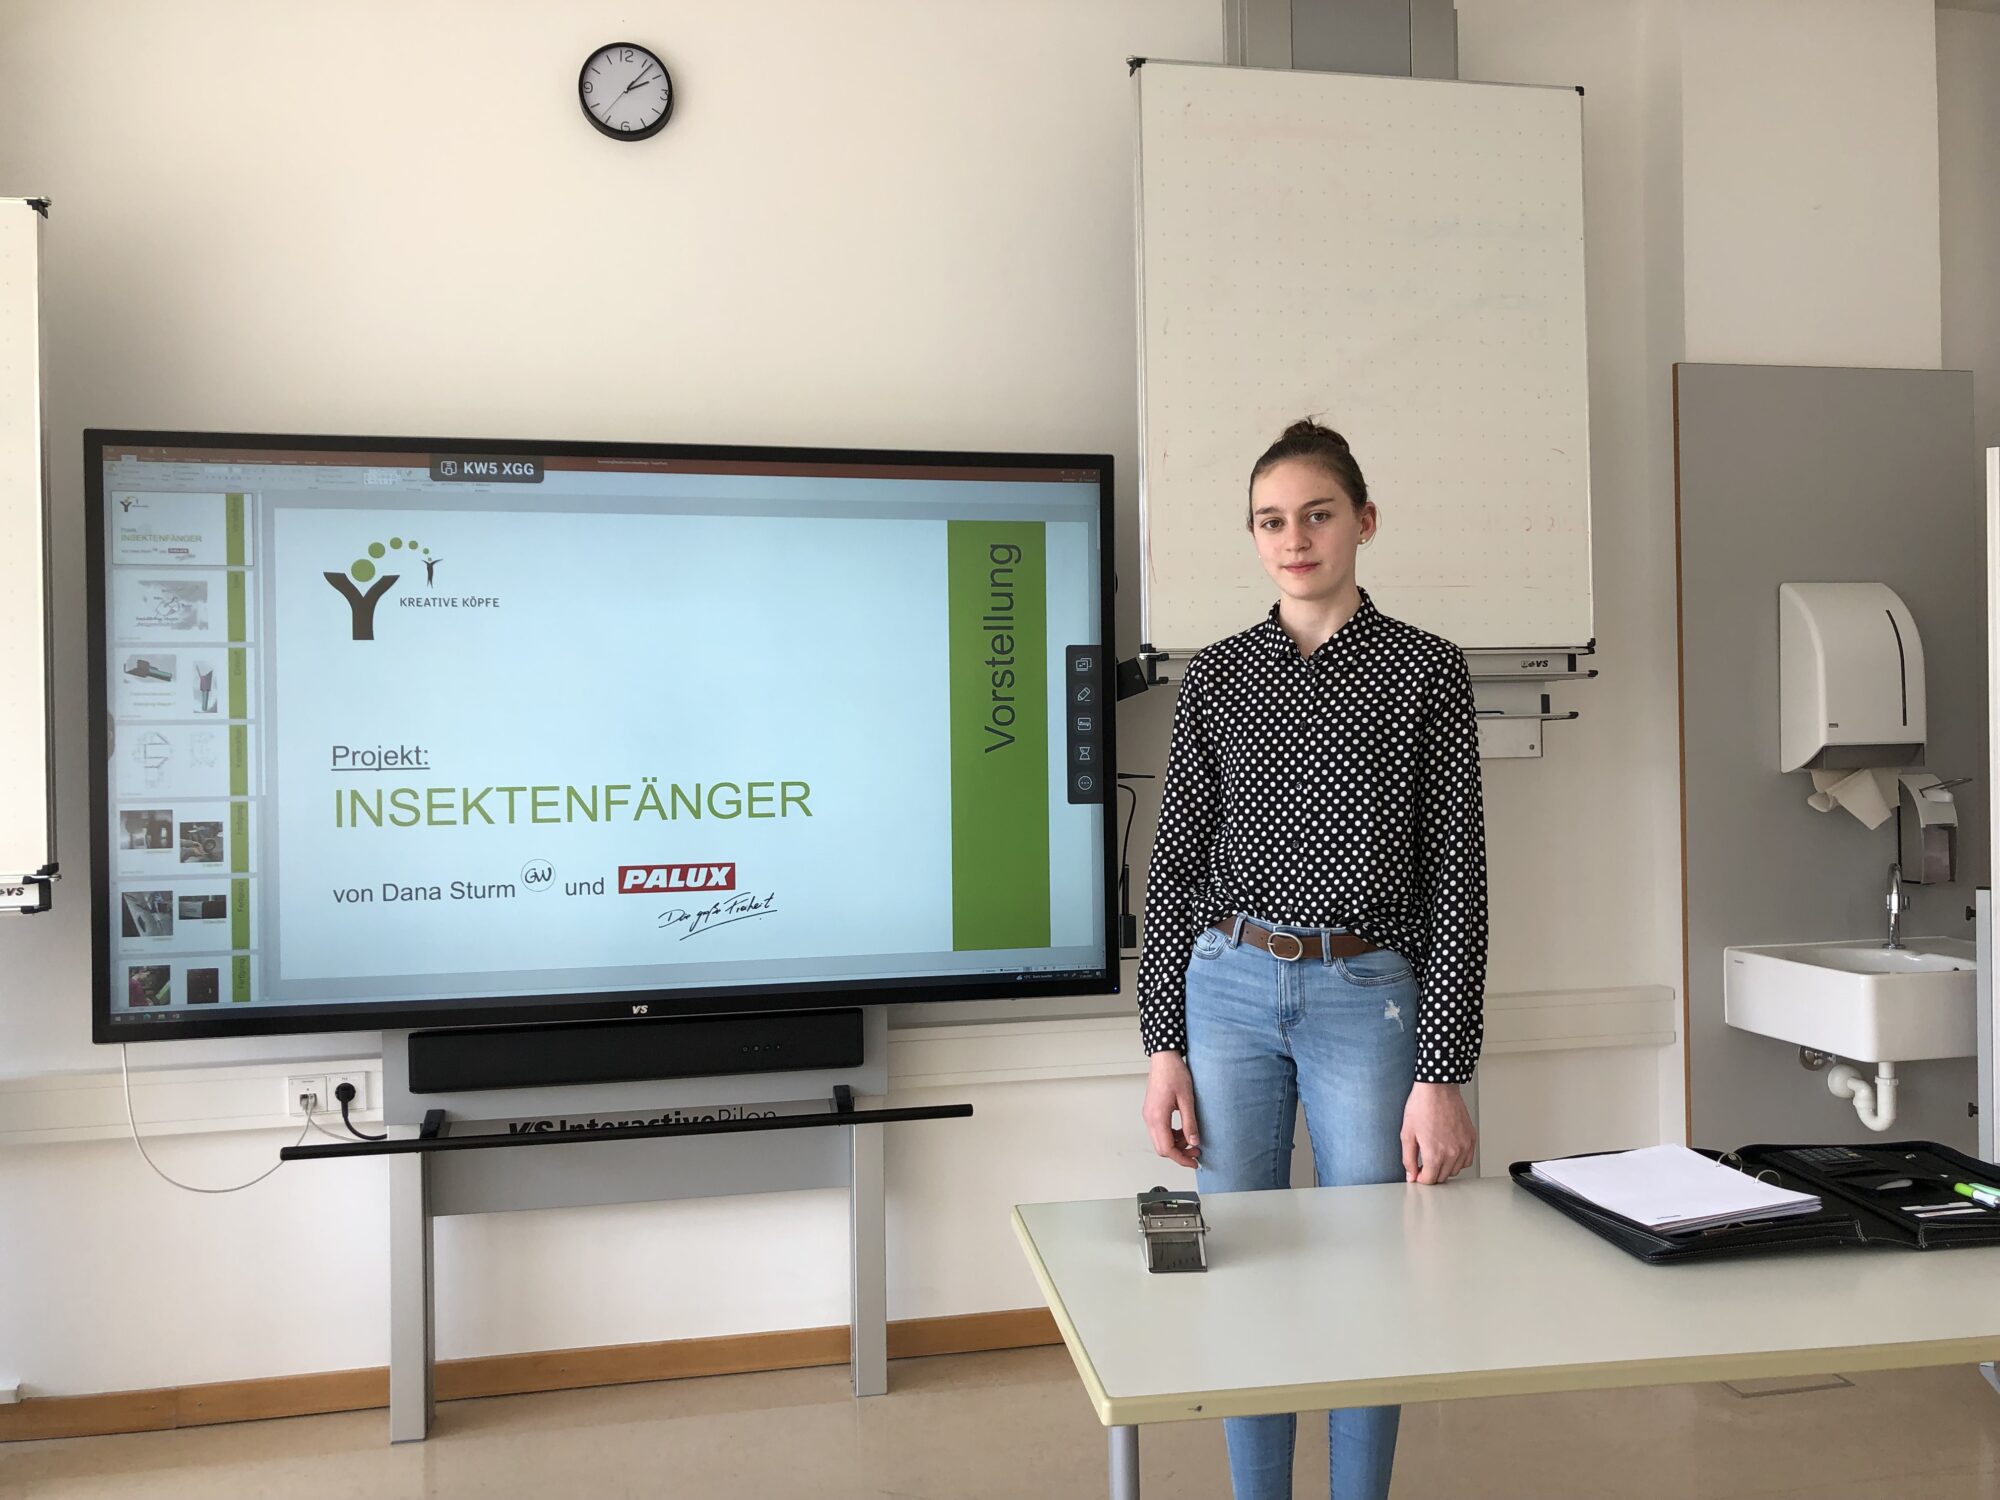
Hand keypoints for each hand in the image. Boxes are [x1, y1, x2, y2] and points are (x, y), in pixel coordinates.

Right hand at [1142, 1051, 1200, 1168]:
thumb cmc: (1174, 1073)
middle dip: (1179, 1154)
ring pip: (1160, 1140)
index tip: (1194, 1162)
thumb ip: (1190, 1123)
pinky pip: (1159, 1130)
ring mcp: (1149, 1115)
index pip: (1167, 1148)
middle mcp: (1150, 1118)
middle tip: (1195, 1152)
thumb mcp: (1187, 1099)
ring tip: (1192, 1140)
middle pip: (1161, 1148)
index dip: (1181, 1159)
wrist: (1164, 1058)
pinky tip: (1183, 1130)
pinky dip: (1172, 1135)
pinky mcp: (1151, 1111)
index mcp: (1157, 1117)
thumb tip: (1194, 1142)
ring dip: (1176, 1145)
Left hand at [1401, 1081, 1474, 1184]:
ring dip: (1444, 1168)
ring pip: (1455, 1170)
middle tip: (1424, 1164)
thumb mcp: (1407, 1134)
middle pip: (1442, 1177)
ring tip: (1436, 1156)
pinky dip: (1458, 1161)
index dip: (1420, 1178)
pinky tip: (1449, 1152)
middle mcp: (1452, 1153)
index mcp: (1435, 1153)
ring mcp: (1464, 1146)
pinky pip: (1467, 1160)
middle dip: (1431, 1174)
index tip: (1417, 1173)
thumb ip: (1408, 1158)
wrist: (1438, 1089)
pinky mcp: (1471, 1139)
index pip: (1429, 1180)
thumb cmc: (1422, 1106)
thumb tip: (1411, 1174)